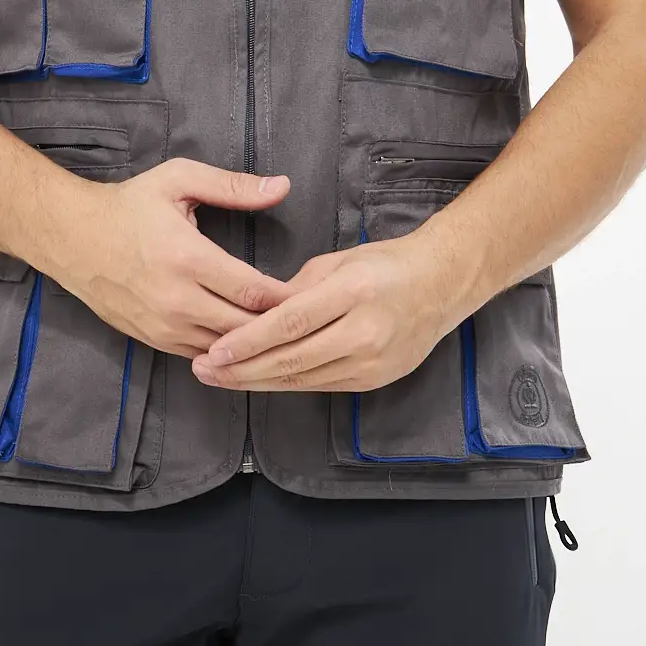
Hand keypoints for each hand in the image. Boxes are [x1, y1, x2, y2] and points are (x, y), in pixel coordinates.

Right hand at [50, 158, 293, 357]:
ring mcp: (163, 326)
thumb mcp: (179, 180)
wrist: (72, 237)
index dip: (288, 298)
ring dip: (254, 343)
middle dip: (278, 326)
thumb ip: (233, 186)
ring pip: (225, 348)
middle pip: (244, 328)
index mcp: (188, 258)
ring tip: (283, 333)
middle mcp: (177, 300)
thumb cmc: (129, 205)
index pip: (253, 291)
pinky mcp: (153, 340)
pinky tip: (246, 341)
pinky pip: (202, 355)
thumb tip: (282, 186)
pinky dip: (227, 351)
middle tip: (307, 318)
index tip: (311, 293)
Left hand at [189, 235, 450, 391]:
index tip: (214, 350)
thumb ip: (297, 288)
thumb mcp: (340, 261)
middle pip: (291, 358)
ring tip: (220, 379)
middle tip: (204, 370)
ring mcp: (371, 362)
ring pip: (302, 379)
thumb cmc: (386, 264)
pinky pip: (319, 384)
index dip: (248, 341)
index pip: (289, 323)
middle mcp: (364, 331)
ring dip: (256, 381)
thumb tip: (258, 310)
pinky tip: (258, 380)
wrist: (441, 285)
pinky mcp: (373, 380)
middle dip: (241, 368)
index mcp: (353, 292)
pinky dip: (285, 383)